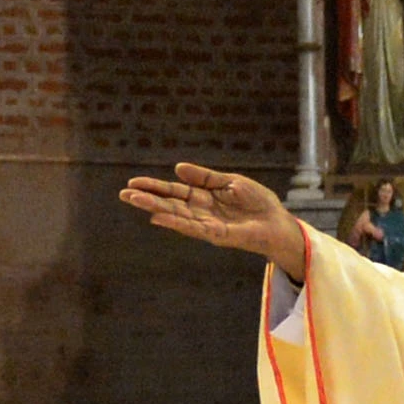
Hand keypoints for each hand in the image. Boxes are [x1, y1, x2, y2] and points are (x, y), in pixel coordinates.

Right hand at [120, 162, 310, 265]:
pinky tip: (159, 218)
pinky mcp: (217, 234)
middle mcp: (201, 212)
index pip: (174, 191)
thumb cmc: (257, 202)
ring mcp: (207, 224)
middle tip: (124, 193)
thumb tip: (177, 168)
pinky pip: (193, 227)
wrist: (278, 221)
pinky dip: (175, 222)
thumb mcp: (230, 182)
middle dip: (147, 198)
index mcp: (203, 197)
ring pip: (176, 215)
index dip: (155, 186)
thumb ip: (204, 177)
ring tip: (135, 200)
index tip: (133, 182)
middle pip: (169, 203)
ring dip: (155, 208)